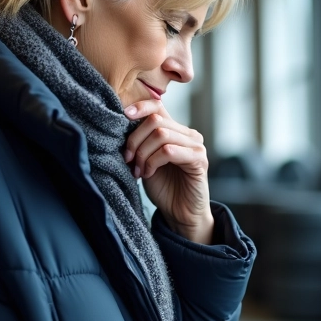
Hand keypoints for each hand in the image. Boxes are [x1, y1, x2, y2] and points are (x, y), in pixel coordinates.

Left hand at [122, 99, 213, 243]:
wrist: (181, 214)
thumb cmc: (163, 188)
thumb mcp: (146, 160)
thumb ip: (141, 143)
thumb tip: (121, 126)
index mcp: (175, 131)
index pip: (158, 106)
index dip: (140, 107)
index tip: (123, 116)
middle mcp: (188, 134)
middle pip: (155, 120)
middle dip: (135, 140)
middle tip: (127, 159)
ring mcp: (195, 145)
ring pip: (160, 135)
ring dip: (143, 154)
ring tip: (138, 170)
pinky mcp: (199, 159)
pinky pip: (169, 151)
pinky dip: (153, 162)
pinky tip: (148, 174)